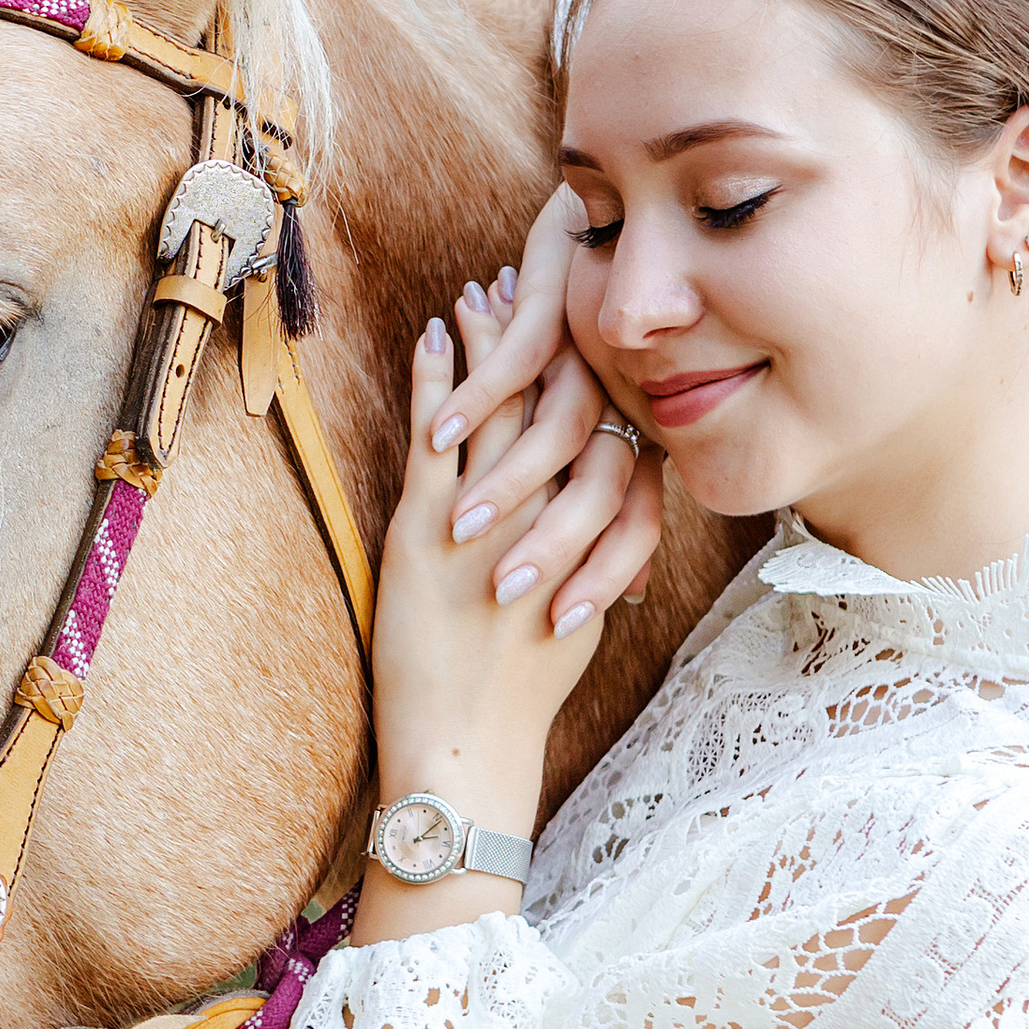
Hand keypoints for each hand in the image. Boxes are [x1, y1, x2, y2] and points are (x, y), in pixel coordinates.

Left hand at [357, 267, 662, 945]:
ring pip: (497, 410)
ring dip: (488, 346)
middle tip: (536, 274)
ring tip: (479, 287)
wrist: (466, 753)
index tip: (584, 331)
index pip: (598, 439)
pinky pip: (437, 437)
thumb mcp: (568, 631)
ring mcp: (489, 524)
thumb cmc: (511, 712)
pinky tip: (431, 332)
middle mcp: (544, 523)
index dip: (590, 377)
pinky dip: (435, 381)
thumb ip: (589, 579)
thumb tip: (600, 558)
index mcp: (583, 541)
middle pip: (557, 405)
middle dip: (545, 340)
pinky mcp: (428, 532)